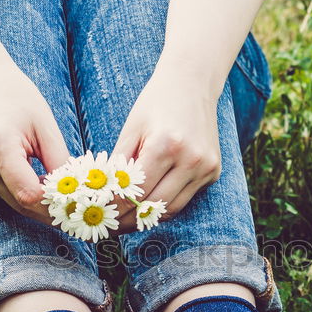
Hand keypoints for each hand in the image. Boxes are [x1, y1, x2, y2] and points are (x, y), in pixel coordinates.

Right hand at [0, 61, 69, 223]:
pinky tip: (25, 169)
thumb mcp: (46, 126)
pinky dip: (19, 189)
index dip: (54, 204)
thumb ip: (60, 163)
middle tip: (73, 204)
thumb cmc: (16, 97)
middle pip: (20, 203)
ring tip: (49, 178)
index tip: (76, 203)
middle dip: (49, 207)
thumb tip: (74, 194)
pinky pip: (1, 193)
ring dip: (35, 197)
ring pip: (12, 201)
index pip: (28, 194)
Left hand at [112, 65, 221, 231]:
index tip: (97, 216)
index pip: (135, 190)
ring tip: (125, 223)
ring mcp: (206, 167)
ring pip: (172, 208)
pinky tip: (147, 207)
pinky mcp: (213, 172)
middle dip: (128, 220)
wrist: (193, 84)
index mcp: (166, 145)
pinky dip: (165, 205)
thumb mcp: (131, 128)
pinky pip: (185, 198)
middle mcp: (191, 159)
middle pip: (154, 205)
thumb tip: (102, 197)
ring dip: (148, 218)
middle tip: (108, 228)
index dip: (114, 208)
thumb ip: (119, 164)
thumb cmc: (155, 103)